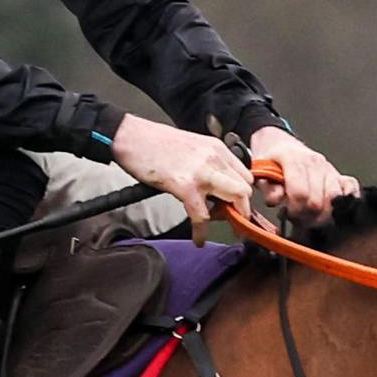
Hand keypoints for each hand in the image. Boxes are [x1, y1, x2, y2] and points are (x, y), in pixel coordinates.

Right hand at [106, 115, 255, 220]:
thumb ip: (206, 165)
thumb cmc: (153, 144)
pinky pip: (202, 215)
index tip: (233, 206)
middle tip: (227, 220)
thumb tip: (212, 189)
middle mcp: (214, 158)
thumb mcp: (191, 148)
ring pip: (237, 197)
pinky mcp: (185, 186)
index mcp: (216, 148)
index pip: (244, 175)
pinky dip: (201, 232)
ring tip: (216, 227)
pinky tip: (198, 239)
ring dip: (232, 218)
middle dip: (241, 209)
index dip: (242, 195)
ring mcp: (202, 171)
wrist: (130, 137)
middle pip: (245, 188)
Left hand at [243, 127, 356, 221]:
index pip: (301, 194)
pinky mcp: (337, 173)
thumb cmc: (270, 159)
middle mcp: (315, 163)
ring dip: (323, 214)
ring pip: (334, 199)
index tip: (288, 216)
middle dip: (306, 217)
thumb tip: (277, 201)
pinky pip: (351, 186)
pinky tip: (335, 209)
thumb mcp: (259, 171)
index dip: (294, 212)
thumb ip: (267, 187)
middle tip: (298, 221)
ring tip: (310, 217)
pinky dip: (347, 199)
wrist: (279, 143)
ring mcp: (328, 168)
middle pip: (318, 201)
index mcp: (294, 160)